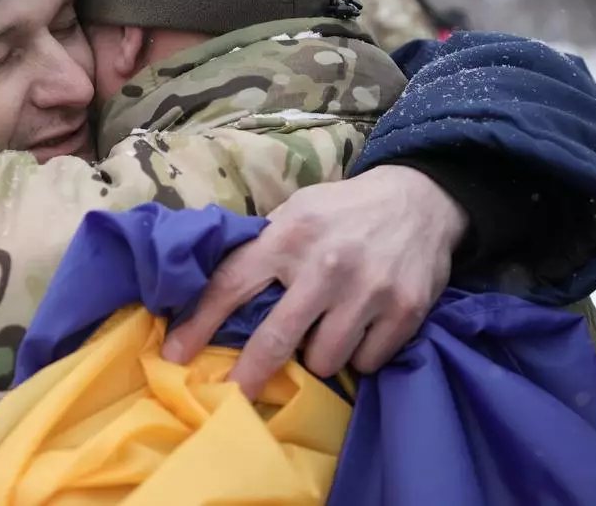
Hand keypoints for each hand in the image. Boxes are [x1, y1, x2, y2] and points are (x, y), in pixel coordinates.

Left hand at [162, 165, 467, 397]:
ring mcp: (367, 291)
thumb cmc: (343, 210)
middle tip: (232, 396)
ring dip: (317, 358)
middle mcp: (325, 264)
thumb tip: (211, 285)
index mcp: (289, 236)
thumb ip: (262, 244)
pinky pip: (366, 362)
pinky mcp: (405, 311)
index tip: (174, 354)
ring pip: (324, 360)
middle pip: (276, 338)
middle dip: (249, 374)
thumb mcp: (297, 210)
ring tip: (323, 334)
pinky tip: (360, 330)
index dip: (199, 323)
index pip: (231, 285)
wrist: (421, 199)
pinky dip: (359, 355)